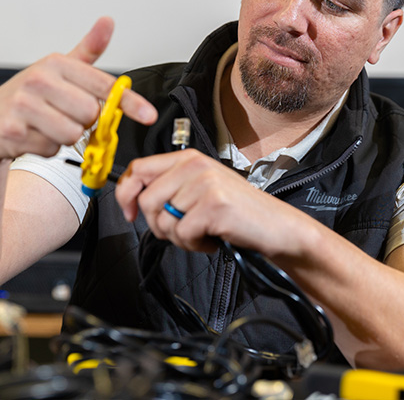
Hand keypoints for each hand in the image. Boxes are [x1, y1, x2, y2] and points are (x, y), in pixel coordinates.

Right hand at [0, 17, 157, 160]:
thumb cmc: (28, 96)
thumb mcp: (58, 69)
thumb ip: (88, 50)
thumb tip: (107, 22)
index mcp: (55, 63)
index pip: (104, 85)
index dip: (130, 103)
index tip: (148, 114)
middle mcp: (38, 80)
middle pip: (90, 113)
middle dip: (84, 121)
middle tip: (66, 115)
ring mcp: (24, 106)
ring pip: (72, 134)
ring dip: (65, 137)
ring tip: (48, 126)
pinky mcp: (13, 131)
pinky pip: (51, 149)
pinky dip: (47, 149)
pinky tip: (33, 136)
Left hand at [115, 150, 310, 256]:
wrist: (278, 227)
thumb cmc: (240, 213)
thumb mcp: (202, 189)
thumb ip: (171, 187)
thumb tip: (134, 200)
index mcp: (189, 158)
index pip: (138, 168)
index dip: (126, 194)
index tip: (130, 213)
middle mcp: (195, 165)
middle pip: (147, 200)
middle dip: (159, 225)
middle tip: (184, 230)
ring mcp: (205, 184)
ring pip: (164, 221)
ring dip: (181, 237)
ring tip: (204, 233)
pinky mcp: (213, 205)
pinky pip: (183, 234)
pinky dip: (196, 245)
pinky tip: (213, 239)